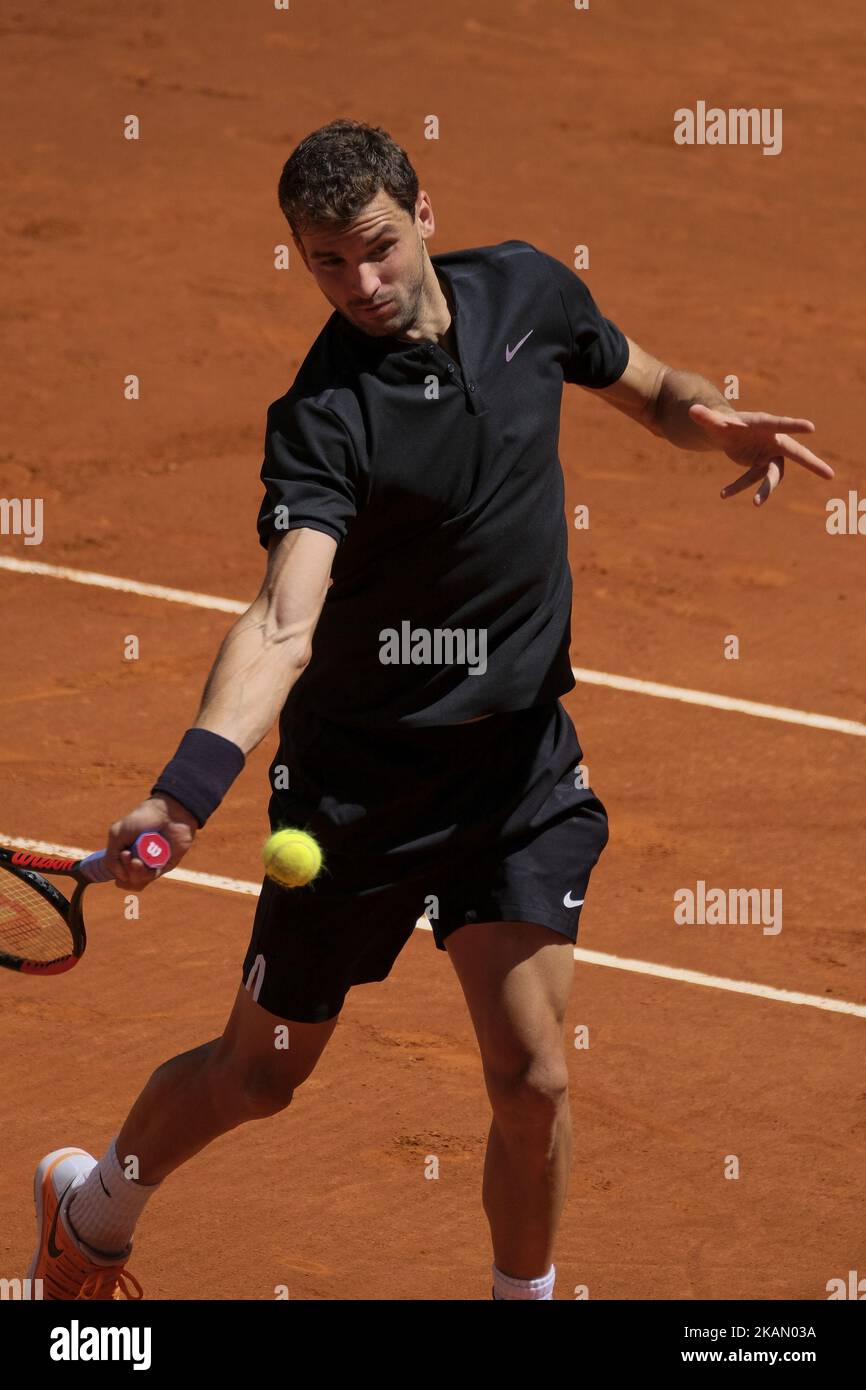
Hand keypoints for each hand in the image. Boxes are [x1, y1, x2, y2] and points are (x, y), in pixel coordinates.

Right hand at [105, 795, 197, 890]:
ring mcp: (151, 864)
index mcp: (126, 853)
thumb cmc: (142, 819)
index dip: (116, 870)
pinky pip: (151, 877)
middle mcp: (138, 861)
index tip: (121, 853)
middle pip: (126, 880)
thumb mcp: (117, 834)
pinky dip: (144, 873)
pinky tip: (141, 862)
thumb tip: (121, 879)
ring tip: (135, 860)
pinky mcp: (164, 865)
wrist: (167, 812)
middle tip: (127, 855)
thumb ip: (111, 858)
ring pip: (138, 881)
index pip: (118, 873)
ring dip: (133, 873)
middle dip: (124, 871)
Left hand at [688, 404, 833, 506]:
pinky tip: (722, 494)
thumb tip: (692, 410)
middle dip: (812, 463)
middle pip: (796, 453)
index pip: (781, 424)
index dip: (794, 426)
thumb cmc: (723, 422)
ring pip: (773, 476)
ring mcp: (769, 455)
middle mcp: (773, 440)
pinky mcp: (761, 467)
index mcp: (764, 424)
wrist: (725, 432)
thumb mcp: (713, 422)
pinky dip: (739, 487)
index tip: (811, 427)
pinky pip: (754, 480)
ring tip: (755, 504)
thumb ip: (706, 417)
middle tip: (830, 474)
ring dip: (766, 490)